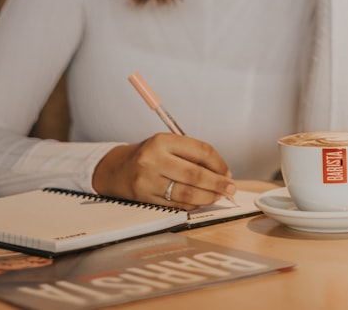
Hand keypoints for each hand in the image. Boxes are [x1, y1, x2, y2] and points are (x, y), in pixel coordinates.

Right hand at [92, 134, 235, 209]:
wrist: (117, 170)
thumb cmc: (149, 156)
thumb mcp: (168, 145)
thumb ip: (193, 155)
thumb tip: (222, 173)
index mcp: (162, 141)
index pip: (200, 151)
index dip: (219, 163)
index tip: (228, 172)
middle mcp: (154, 160)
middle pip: (195, 174)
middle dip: (218, 183)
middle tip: (230, 188)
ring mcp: (149, 181)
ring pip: (187, 193)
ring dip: (208, 196)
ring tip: (218, 195)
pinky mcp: (146, 199)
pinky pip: (177, 205)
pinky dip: (193, 204)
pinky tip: (201, 201)